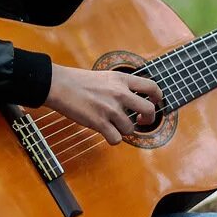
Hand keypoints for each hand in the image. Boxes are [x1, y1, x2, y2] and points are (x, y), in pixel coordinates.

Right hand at [44, 65, 161, 145]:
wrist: (58, 85)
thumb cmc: (76, 81)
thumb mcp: (104, 76)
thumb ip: (118, 86)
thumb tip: (130, 99)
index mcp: (121, 80)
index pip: (151, 87)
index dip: (158, 97)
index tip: (155, 103)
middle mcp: (120, 94)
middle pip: (149, 110)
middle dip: (149, 119)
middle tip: (141, 121)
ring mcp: (110, 109)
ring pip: (130, 129)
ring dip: (122, 130)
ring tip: (111, 125)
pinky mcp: (100, 122)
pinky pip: (116, 139)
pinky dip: (112, 139)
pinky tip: (106, 133)